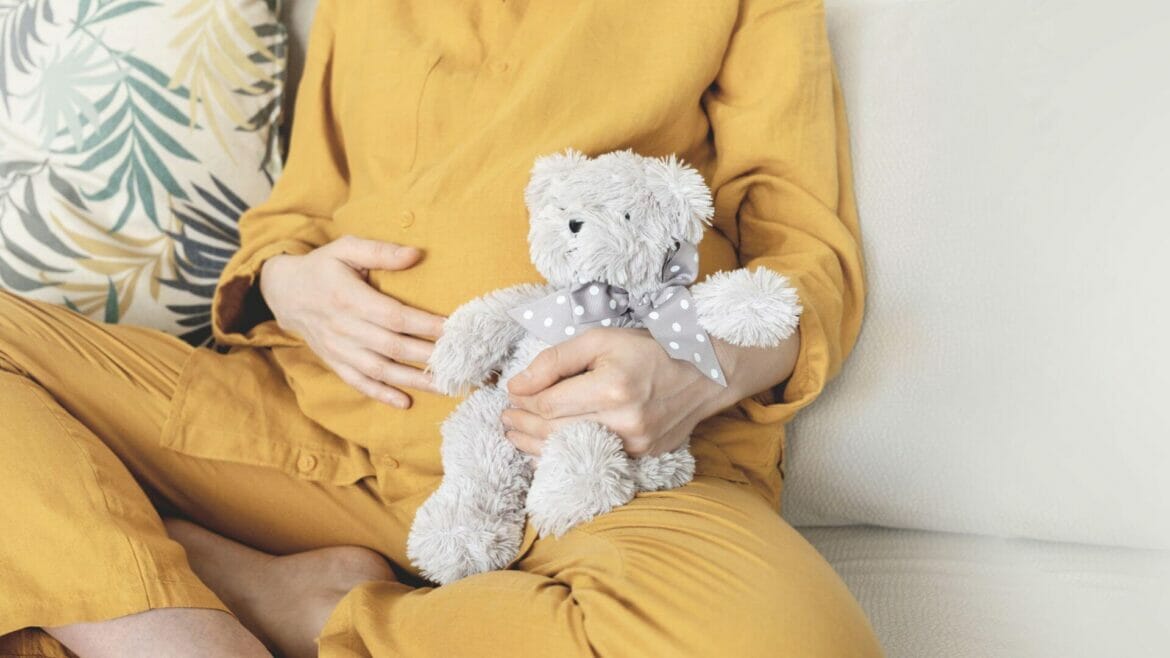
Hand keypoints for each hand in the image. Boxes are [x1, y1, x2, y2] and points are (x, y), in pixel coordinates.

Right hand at [259, 235, 445, 407]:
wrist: (284, 292)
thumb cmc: (322, 267)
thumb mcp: (346, 248)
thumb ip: (380, 251)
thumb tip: (416, 254)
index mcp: (349, 298)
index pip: (394, 316)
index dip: (424, 325)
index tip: (453, 330)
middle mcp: (344, 328)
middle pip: (392, 347)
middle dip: (428, 357)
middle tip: (460, 363)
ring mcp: (338, 349)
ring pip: (380, 369)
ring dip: (413, 380)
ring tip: (445, 386)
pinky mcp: (335, 362)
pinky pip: (358, 382)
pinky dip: (381, 394)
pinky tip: (405, 402)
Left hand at [502, 327, 799, 457]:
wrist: (706, 374)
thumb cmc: (650, 349)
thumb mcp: (601, 338)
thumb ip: (556, 359)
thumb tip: (517, 386)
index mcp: (612, 387)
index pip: (548, 404)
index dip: (522, 403)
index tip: (509, 396)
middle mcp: (623, 421)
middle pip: (553, 433)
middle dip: (521, 427)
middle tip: (504, 419)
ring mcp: (634, 445)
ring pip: (568, 453)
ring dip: (534, 446)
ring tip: (515, 434)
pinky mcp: (641, 457)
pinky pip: (591, 460)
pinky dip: (563, 456)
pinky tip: (545, 449)